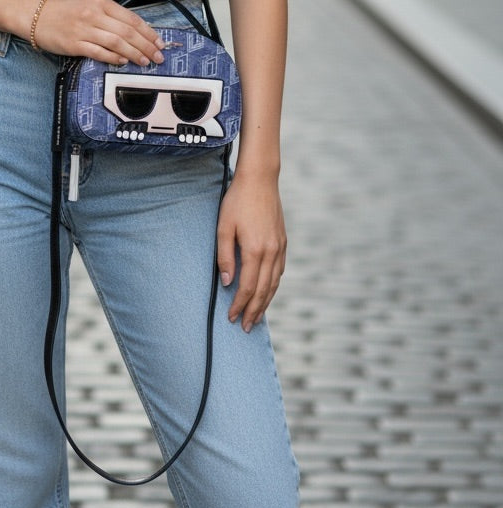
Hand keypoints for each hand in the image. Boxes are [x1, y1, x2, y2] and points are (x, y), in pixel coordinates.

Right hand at [31, 0, 164, 66]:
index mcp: (101, 3)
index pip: (131, 18)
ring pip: (116, 43)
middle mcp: (94, 15)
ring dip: (134, 54)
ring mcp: (84, 29)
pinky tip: (123, 62)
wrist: (38, 15)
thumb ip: (112, 16)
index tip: (159, 43)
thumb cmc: (67, 12)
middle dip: (146, 46)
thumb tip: (136, 32)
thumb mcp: (92, 5)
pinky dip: (113, 58)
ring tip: (145, 61)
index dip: (148, 32)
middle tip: (158, 56)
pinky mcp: (74, 44)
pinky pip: (99, 52)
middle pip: (127, 32)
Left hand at [216, 171, 286, 332]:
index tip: (230, 317)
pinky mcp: (283, 242)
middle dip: (253, 311)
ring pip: (274, 284)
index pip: (247, 287)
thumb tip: (227, 282)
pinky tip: (267, 292)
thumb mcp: (223, 226)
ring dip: (265, 303)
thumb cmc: (237, 201)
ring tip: (256, 317)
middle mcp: (271, 252)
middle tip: (244, 327)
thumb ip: (225, 256)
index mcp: (255, 250)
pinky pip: (280, 271)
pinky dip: (273, 286)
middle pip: (263, 291)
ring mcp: (280, 247)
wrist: (260, 180)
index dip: (239, 305)